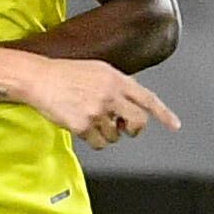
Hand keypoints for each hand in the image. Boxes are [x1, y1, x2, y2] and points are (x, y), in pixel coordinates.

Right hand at [30, 57, 179, 149]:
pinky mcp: (83, 125)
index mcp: (116, 79)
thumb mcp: (98, 70)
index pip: (147, 98)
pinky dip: (93, 140)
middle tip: (123, 128)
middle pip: (138, 122)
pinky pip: (99, 143)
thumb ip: (117, 84)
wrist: (38, 78)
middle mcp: (110, 94)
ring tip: (89, 117)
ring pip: (116, 136)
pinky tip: (81, 125)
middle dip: (133, 130)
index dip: (164, 113)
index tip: (175, 125)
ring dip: (106, 133)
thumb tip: (132, 102)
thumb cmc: (65, 74)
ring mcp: (97, 111)